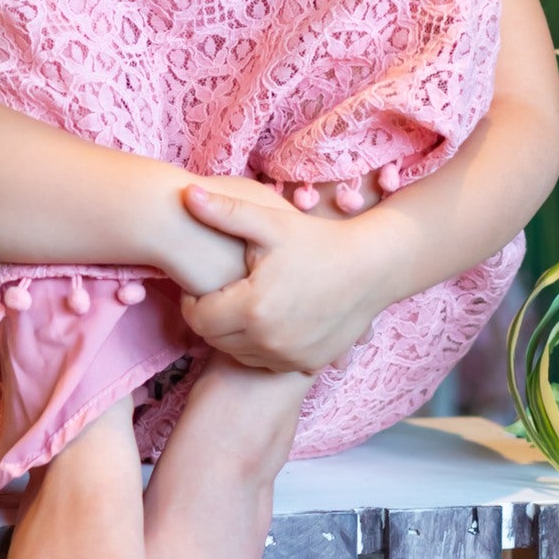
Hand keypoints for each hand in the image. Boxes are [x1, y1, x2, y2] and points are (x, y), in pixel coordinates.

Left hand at [177, 180, 390, 373]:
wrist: (372, 268)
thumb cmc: (318, 240)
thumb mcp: (271, 222)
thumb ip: (225, 212)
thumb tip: (185, 194)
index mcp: (253, 308)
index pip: (197, 318)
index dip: (193, 300)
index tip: (203, 283)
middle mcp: (268, 341)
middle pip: (214, 339)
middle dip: (211, 317)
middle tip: (222, 293)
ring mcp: (288, 356)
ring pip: (238, 354)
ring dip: (233, 334)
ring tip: (244, 304)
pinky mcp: (305, 364)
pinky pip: (266, 362)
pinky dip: (260, 345)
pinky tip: (268, 319)